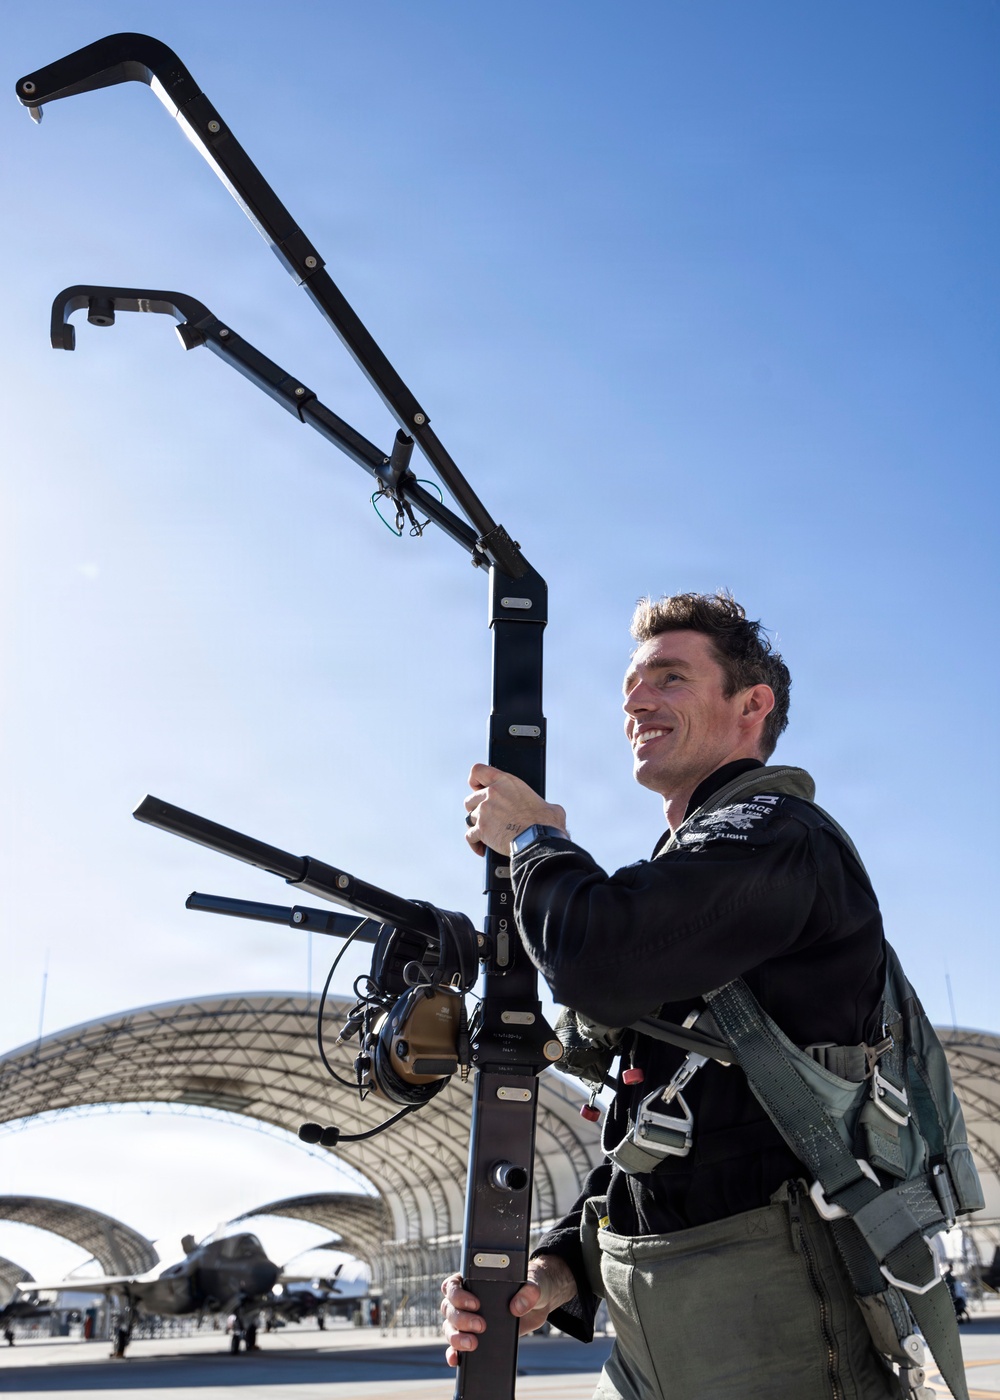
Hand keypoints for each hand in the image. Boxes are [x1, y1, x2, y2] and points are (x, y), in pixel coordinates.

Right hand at [440, 1255, 577, 1364]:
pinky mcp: (474, 1336)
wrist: (539, 1302)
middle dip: (461, 1319)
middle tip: (481, 1325)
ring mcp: (469, 1319)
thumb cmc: (531, 1284)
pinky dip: (453, 1352)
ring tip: (473, 1344)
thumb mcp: (534, 1282)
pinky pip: (456, 1346)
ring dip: (456, 1337)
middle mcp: (466, 1299)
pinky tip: (457, 1359)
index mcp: (474, 1279)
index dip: (458, 1294)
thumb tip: (517, 1306)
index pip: (453, 1285)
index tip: (476, 1304)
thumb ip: (529, 1290)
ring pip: (450, 1327)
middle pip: (449, 1308)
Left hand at [464, 763, 567, 856]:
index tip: (476, 788)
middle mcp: (492, 793)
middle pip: (470, 799)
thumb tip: (550, 811)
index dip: (474, 781)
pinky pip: (470, 836)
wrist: (540, 840)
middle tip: (486, 818)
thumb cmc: (547, 824)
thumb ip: (541, 804)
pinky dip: (475, 844)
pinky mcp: (481, 829)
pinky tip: (482, 850)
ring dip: (476, 827)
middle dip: (476, 809)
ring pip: (469, 818)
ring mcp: (484, 811)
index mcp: (506, 782)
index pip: (478, 771)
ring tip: (486, 836)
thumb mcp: (548, 806)